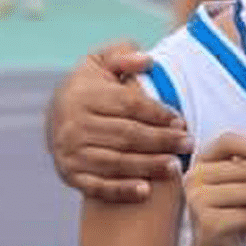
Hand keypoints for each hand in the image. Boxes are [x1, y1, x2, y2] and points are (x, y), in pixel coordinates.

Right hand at [47, 40, 190, 201]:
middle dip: (161, 141)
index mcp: (84, 95)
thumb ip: (123, 54)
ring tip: (175, 167)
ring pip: (115, 162)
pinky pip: (97, 186)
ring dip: (148, 166)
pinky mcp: (69, 174)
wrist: (57, 114)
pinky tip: (145, 191)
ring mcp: (70, 152)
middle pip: (126, 135)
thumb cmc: (92, 85)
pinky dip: (121, 190)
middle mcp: (73, 125)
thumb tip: (145, 61)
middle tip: (188, 144)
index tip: (181, 120)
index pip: (128, 105)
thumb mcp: (102, 61)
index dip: (157, 113)